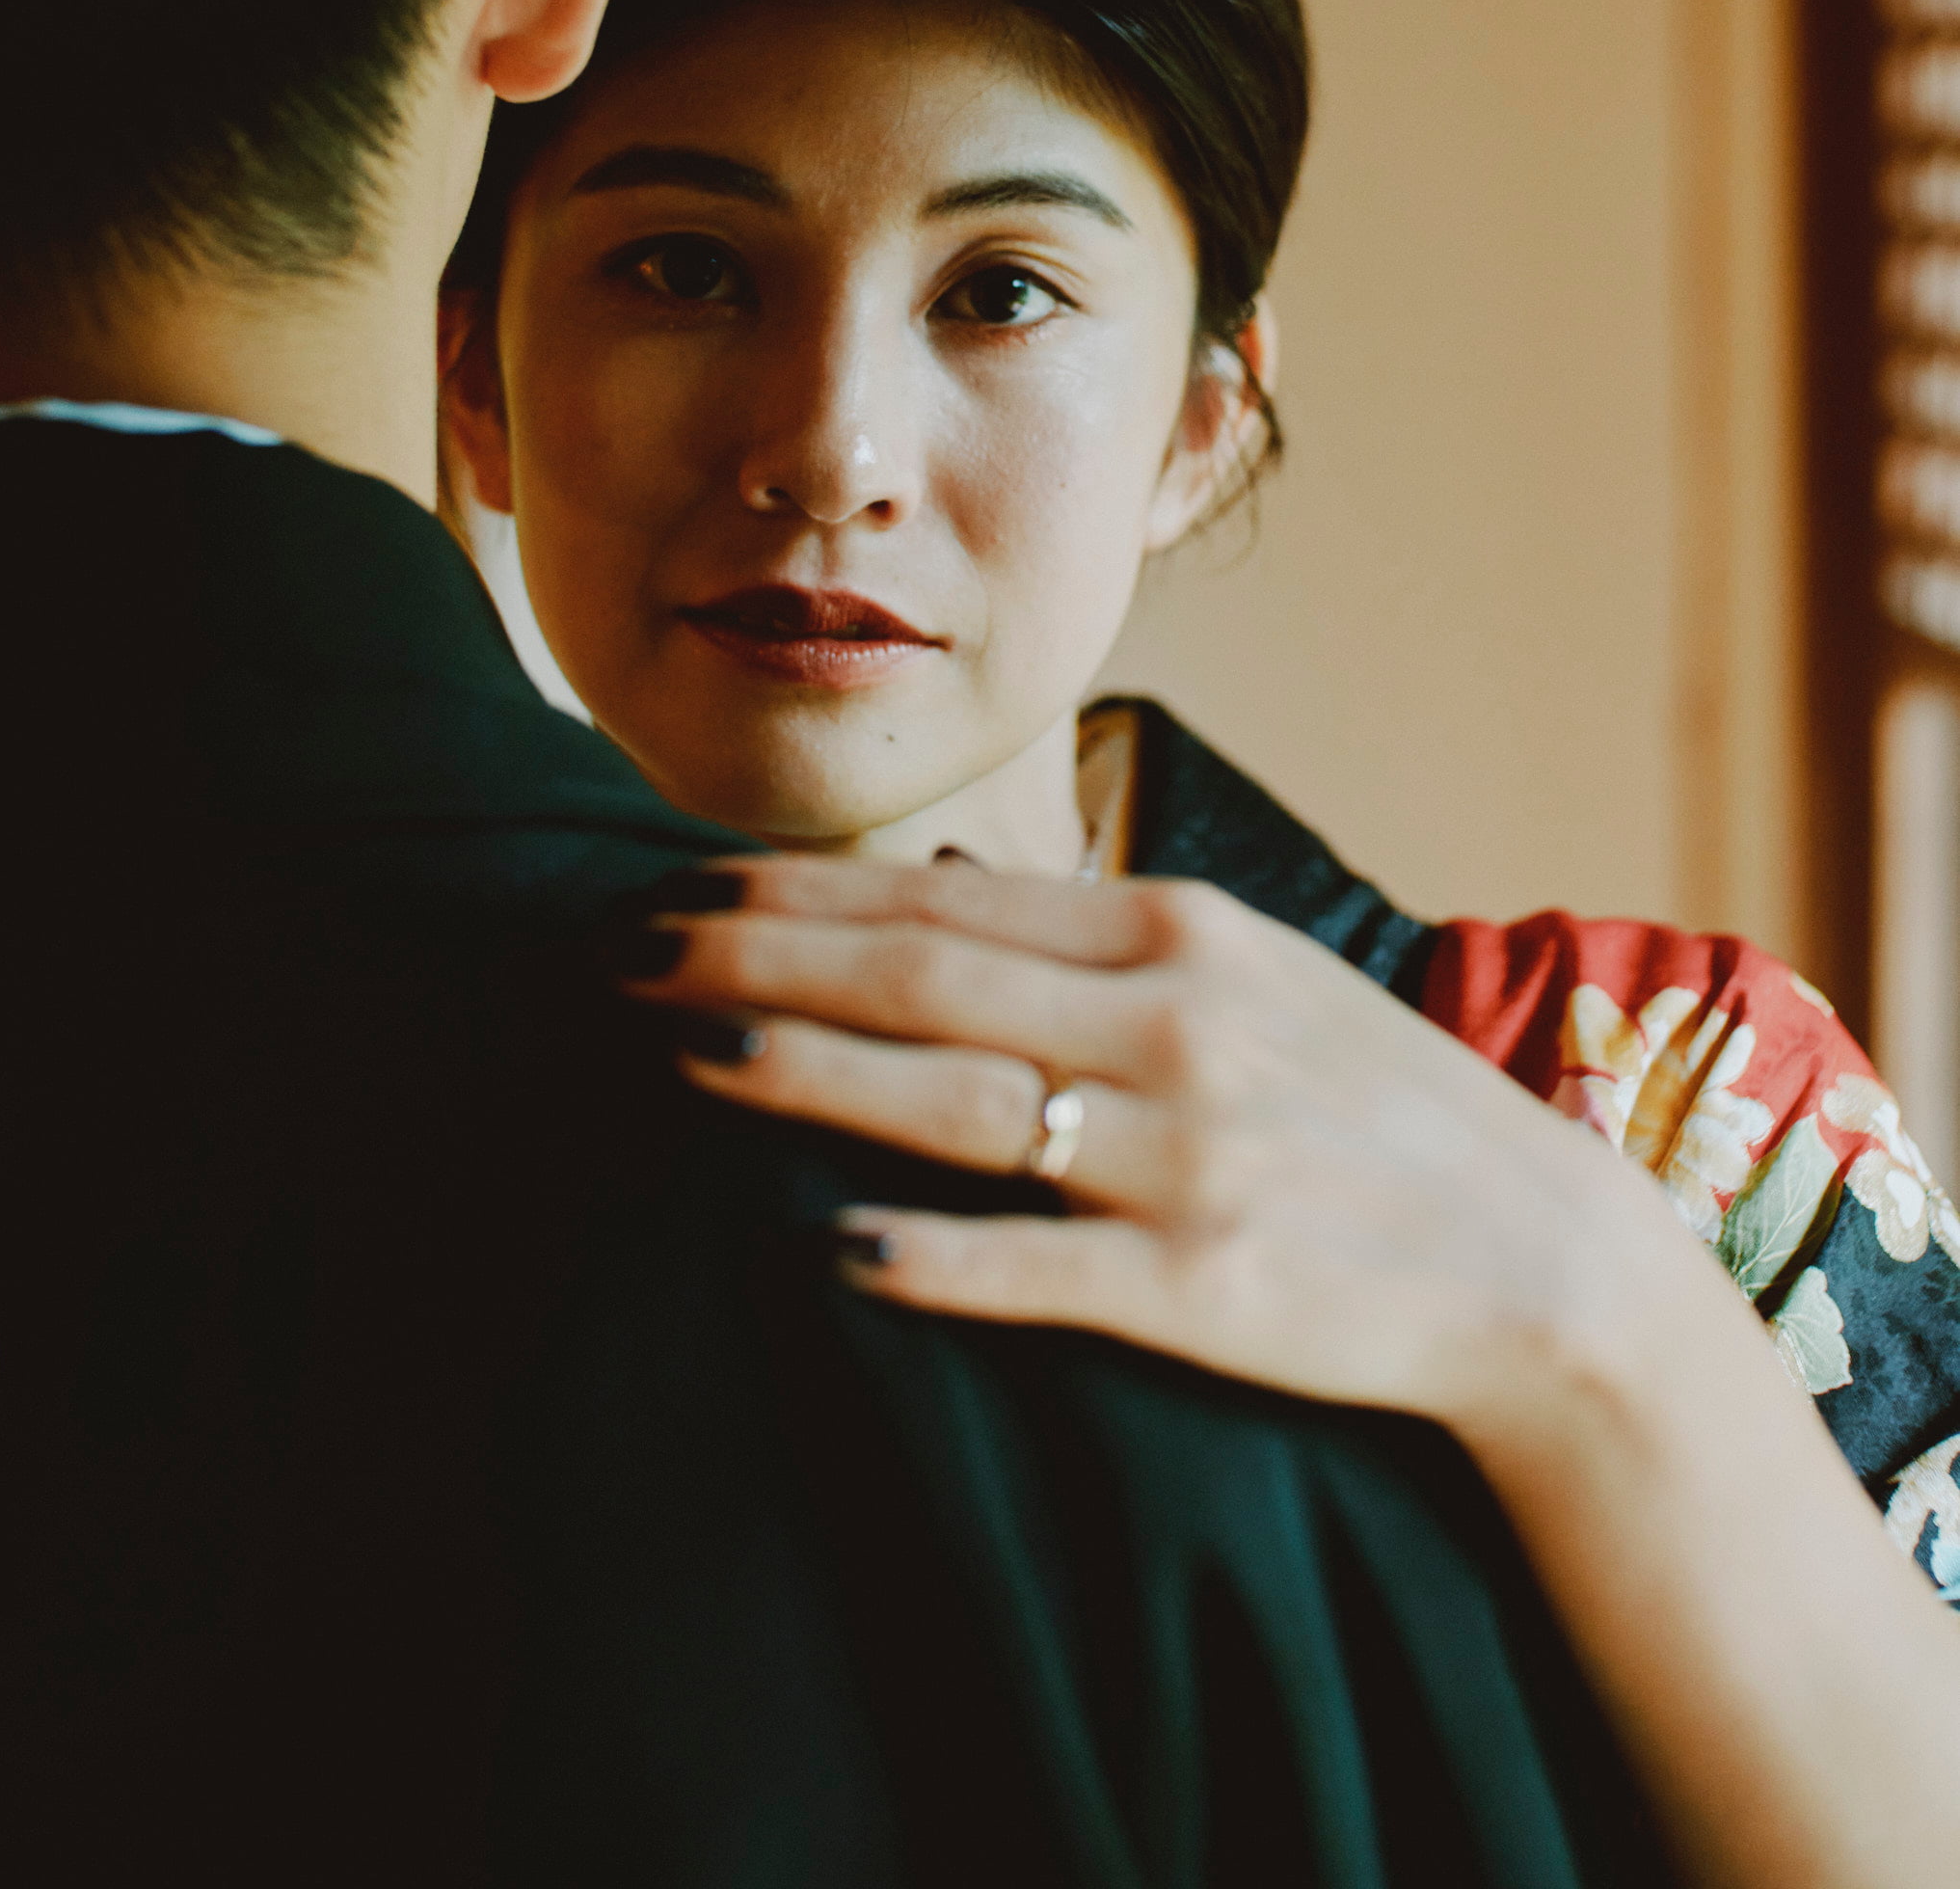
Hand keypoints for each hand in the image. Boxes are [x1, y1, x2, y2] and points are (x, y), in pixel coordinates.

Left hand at [620, 854, 1717, 1442]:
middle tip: (616, 952)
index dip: (790, 893)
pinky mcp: (1209, 1282)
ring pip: (957, 1099)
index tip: (673, 886)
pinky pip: (1041, 1264)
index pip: (940, 897)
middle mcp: (1175, 1022)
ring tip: (679, 1055)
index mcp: (1178, 934)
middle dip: (754, 957)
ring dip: (805, 1074)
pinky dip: (931, 1253)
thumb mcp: (1253, 973)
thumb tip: (937, 886)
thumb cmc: (1374, 1107)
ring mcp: (1191, 1152)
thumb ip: (1091, 933)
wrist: (1551, 1264)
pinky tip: (823, 1248)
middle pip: (921, 975)